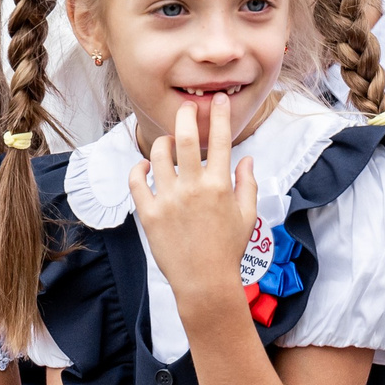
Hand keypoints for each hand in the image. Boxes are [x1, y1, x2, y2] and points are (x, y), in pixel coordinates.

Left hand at [125, 95, 257, 314]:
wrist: (204, 283)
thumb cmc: (228, 250)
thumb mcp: (247, 216)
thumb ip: (247, 184)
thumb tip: (247, 160)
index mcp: (219, 186)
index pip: (220, 140)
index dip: (219, 116)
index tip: (217, 100)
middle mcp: (193, 188)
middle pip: (185, 138)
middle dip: (186, 114)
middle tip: (187, 106)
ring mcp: (168, 200)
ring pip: (158, 155)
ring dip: (164, 142)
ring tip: (169, 142)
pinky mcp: (149, 214)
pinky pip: (137, 181)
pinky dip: (139, 168)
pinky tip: (146, 166)